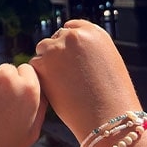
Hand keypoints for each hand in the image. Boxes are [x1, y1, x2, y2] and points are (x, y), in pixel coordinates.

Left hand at [30, 19, 141, 141]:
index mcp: (94, 33)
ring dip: (47, 63)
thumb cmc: (112, 97)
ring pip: (43, 50)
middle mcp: (74, 35)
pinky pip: (35, 65)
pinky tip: (55, 91)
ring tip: (62, 85)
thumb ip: (89, 50)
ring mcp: (57, 48)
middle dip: (57, 54)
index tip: (70, 57)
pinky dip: (41, 77)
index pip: (72, 28)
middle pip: (55, 39)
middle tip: (65, 76)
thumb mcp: (107, 63)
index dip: (68, 43)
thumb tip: (69, 48)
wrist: (109, 118)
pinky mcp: (43, 63)